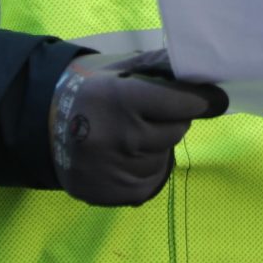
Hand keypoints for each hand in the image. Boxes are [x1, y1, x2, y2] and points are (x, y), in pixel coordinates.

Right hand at [47, 48, 228, 206]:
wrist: (47, 123)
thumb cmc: (96, 90)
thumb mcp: (124, 68)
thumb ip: (165, 68)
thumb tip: (208, 76)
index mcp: (121, 98)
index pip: (183, 103)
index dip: (202, 100)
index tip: (214, 100)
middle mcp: (117, 136)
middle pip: (177, 131)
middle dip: (172, 121)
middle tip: (151, 115)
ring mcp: (111, 169)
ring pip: (163, 158)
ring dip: (157, 147)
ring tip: (131, 136)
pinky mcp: (107, 194)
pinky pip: (149, 183)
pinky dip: (145, 171)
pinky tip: (126, 158)